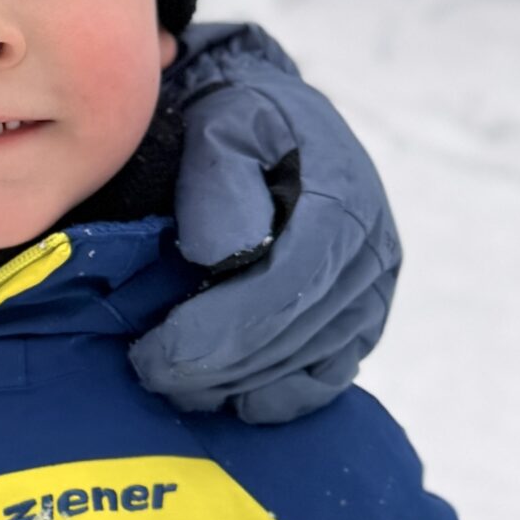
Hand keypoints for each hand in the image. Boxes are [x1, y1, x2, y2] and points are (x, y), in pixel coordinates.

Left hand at [130, 21, 400, 424]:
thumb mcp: (221, 125)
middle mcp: (372, 251)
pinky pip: (326, 379)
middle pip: (291, 334)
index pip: (283, 286)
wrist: (274, 123)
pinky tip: (228, 397)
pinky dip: (276, 397)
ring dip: (235, 384)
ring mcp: (372, 292)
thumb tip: (222, 255)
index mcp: (341, 199)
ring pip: (305, 365)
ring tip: (172, 381)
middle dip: (213, 365)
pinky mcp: (362, 322)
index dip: (218, 330)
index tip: (155, 351)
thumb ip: (220, 181)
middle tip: (147, 372)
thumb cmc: (237, 122)